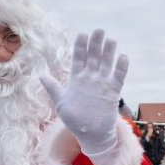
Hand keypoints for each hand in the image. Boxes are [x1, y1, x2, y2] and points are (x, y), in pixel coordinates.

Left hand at [40, 29, 128, 155]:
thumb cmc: (75, 120)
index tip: (82, 34)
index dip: (80, 46)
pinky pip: (119, 77)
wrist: (91, 134)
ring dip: (109, 52)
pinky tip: (123, 57)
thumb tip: (40, 75)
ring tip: (111, 40)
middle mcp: (90, 78)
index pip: (79, 58)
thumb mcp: (60, 103)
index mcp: (77, 79)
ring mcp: (103, 84)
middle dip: (96, 43)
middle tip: (99, 30)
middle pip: (94, 57)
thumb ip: (53, 88)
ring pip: (107, 64)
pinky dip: (121, 68)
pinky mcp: (113, 92)